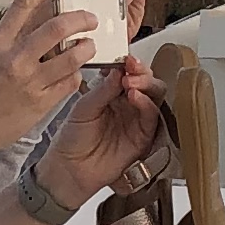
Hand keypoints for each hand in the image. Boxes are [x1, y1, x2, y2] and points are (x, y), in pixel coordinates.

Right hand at [0, 0, 131, 163]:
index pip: (25, 3)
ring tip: (88, 46)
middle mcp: (13, 59)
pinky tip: (73, 74)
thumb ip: (10, 40)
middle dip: (81, 18)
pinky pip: (69, 82)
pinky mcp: (40, 103)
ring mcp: (28, 81)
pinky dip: (76, 75)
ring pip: (71, 56)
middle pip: (57, 27)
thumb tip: (36, 23)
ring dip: (86, 48)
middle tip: (90, 18)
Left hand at [37, 56, 167, 201]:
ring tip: (131, 82)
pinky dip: (146, 104)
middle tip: (131, 67)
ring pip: (154, 94)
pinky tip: (136, 96)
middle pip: (145, 80)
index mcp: (111, 91)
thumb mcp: (83, 108)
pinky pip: (152, 115)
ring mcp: (137, 118)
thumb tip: (118, 69)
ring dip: (146, 84)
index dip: (130, 61)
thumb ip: (102, 89)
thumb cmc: (72, 139)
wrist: (70, 169)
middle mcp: (127, 102)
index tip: (126, 55)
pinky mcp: (143, 135)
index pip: (127, 70)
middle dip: (141, 70)